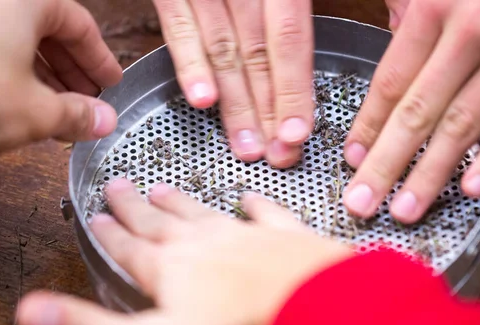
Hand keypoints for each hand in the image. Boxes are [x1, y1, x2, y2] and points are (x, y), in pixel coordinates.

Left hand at [0, 0, 122, 152]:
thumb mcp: (35, 112)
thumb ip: (77, 115)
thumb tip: (102, 120)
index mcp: (25, 0)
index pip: (80, 25)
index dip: (100, 60)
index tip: (111, 83)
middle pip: (48, 31)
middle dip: (72, 72)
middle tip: (87, 103)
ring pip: (16, 40)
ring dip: (43, 77)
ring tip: (57, 111)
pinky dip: (10, 74)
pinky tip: (19, 105)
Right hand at [17, 179, 351, 324]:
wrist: (317, 312)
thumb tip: (31, 313)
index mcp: (171, 271)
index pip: (129, 248)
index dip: (110, 234)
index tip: (97, 213)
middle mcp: (204, 245)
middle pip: (160, 223)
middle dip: (136, 207)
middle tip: (122, 185)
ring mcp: (247, 237)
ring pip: (203, 213)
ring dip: (180, 202)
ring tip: (163, 187)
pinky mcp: (287, 238)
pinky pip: (266, 214)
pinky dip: (255, 204)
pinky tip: (249, 196)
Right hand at [152, 0, 313, 167]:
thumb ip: (286, 16)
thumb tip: (299, 72)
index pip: (291, 40)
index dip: (293, 90)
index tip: (296, 133)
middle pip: (259, 56)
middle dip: (269, 111)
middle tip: (276, 154)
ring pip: (225, 53)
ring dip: (236, 105)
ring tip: (246, 146)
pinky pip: (180, 30)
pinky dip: (192, 67)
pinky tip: (203, 101)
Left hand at [343, 0, 479, 222]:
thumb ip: (410, 11)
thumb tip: (388, 48)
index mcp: (435, 5)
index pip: (390, 81)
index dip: (367, 126)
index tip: (351, 159)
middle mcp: (472, 31)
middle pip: (417, 112)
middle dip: (386, 164)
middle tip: (361, 203)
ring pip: (464, 124)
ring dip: (430, 174)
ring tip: (404, 209)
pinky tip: (472, 188)